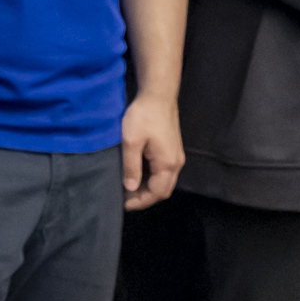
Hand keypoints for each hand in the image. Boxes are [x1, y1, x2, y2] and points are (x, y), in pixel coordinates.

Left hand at [120, 91, 183, 209]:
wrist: (158, 96)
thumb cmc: (143, 117)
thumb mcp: (131, 142)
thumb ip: (131, 167)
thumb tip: (130, 188)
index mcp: (167, 164)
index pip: (157, 192)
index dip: (140, 201)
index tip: (123, 204)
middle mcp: (176, 163)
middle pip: (163, 190)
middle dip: (145, 197)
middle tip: (124, 198)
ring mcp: (176, 156)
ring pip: (164, 181)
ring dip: (148, 188)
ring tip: (128, 188)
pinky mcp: (172, 150)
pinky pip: (164, 172)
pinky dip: (151, 178)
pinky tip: (137, 175)